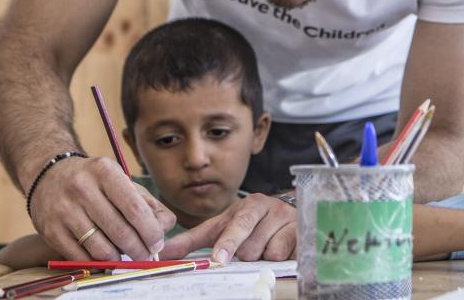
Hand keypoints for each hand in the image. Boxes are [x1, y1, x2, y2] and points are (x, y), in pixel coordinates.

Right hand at [29, 156, 175, 260]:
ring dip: (119, 258)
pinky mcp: (50, 230)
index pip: (135, 209)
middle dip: (139, 249)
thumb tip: (164, 228)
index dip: (150, 231)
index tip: (158, 243)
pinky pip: (80, 257)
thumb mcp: (122, 181)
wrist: (49, 177)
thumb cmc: (95, 182)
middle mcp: (82, 188)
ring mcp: (64, 210)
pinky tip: (107, 258)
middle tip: (147, 256)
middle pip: (120, 231)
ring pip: (100, 247)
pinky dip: (98, 263)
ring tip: (127, 256)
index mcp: (105, 172)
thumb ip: (147, 202)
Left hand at [161, 193, 295, 262]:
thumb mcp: (220, 227)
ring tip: (266, 247)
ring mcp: (288, 219)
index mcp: (248, 205)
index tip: (220, 257)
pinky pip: (287, 254)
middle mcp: (269, 207)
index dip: (228, 242)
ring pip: (269, 253)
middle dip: (247, 255)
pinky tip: (281, 247)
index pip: (235, 224)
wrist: (288, 215)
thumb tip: (162, 253)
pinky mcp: (302, 232)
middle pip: (251, 246)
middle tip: (248, 251)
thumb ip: (191, 240)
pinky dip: (281, 257)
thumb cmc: (250, 224)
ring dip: (263, 257)